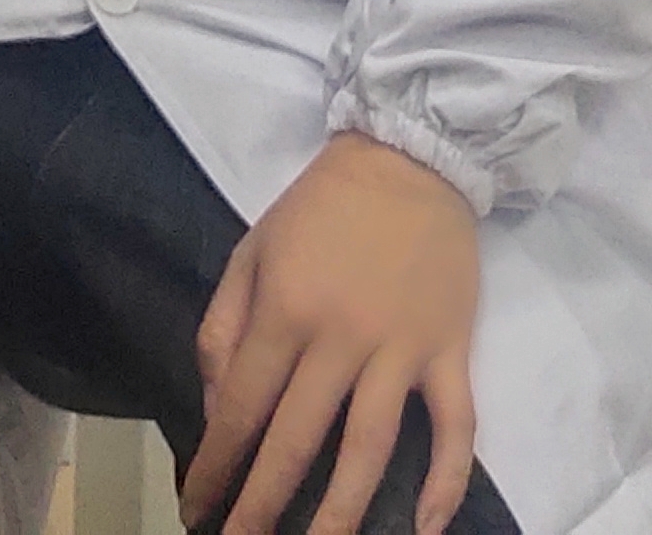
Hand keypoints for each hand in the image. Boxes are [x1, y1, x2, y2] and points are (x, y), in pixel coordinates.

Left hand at [184, 131, 480, 534]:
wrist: (412, 155)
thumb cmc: (322, 206)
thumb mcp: (252, 250)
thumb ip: (223, 326)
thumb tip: (215, 408)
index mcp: (285, 311)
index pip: (240, 409)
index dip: (216, 468)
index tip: (197, 511)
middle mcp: (340, 338)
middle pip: (296, 442)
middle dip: (262, 507)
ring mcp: (401, 348)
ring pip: (369, 449)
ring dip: (341, 514)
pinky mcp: (451, 350)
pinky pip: (454, 426)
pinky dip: (445, 480)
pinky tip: (425, 526)